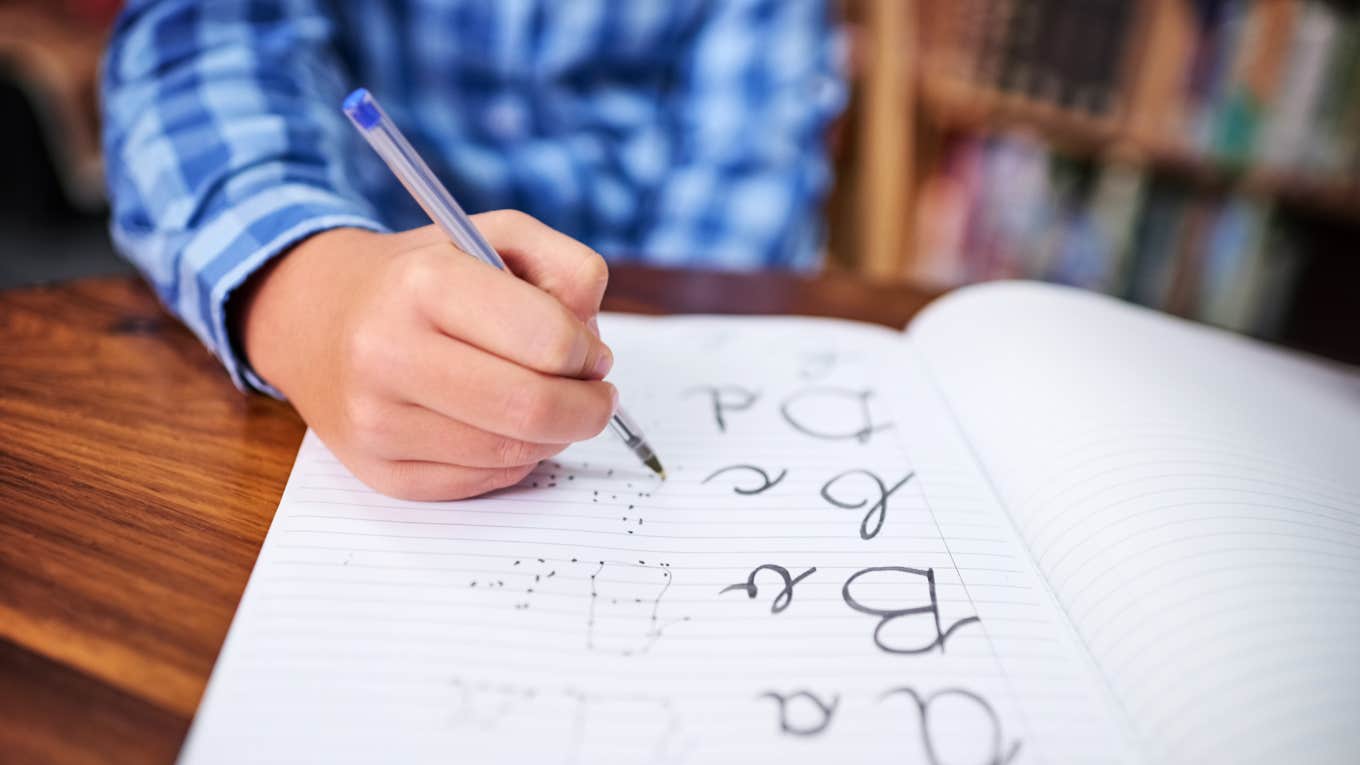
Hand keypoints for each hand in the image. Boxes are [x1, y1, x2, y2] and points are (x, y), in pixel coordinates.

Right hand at [235, 211, 615, 499]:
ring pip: (515, 454)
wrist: (315, 319)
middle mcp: (388, 353)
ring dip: (554, 435)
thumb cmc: (423, 278)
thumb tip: (593, 346)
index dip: (589, 352)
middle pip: (534, 409)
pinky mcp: (380, 472)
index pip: (548, 341)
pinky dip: (514, 459)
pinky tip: (500, 426)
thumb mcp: (495, 237)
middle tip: (596, 395)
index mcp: (424, 284)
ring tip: (545, 402)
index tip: (591, 353)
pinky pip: (485, 482)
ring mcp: (378, 421)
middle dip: (589, 408)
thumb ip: (567, 269)